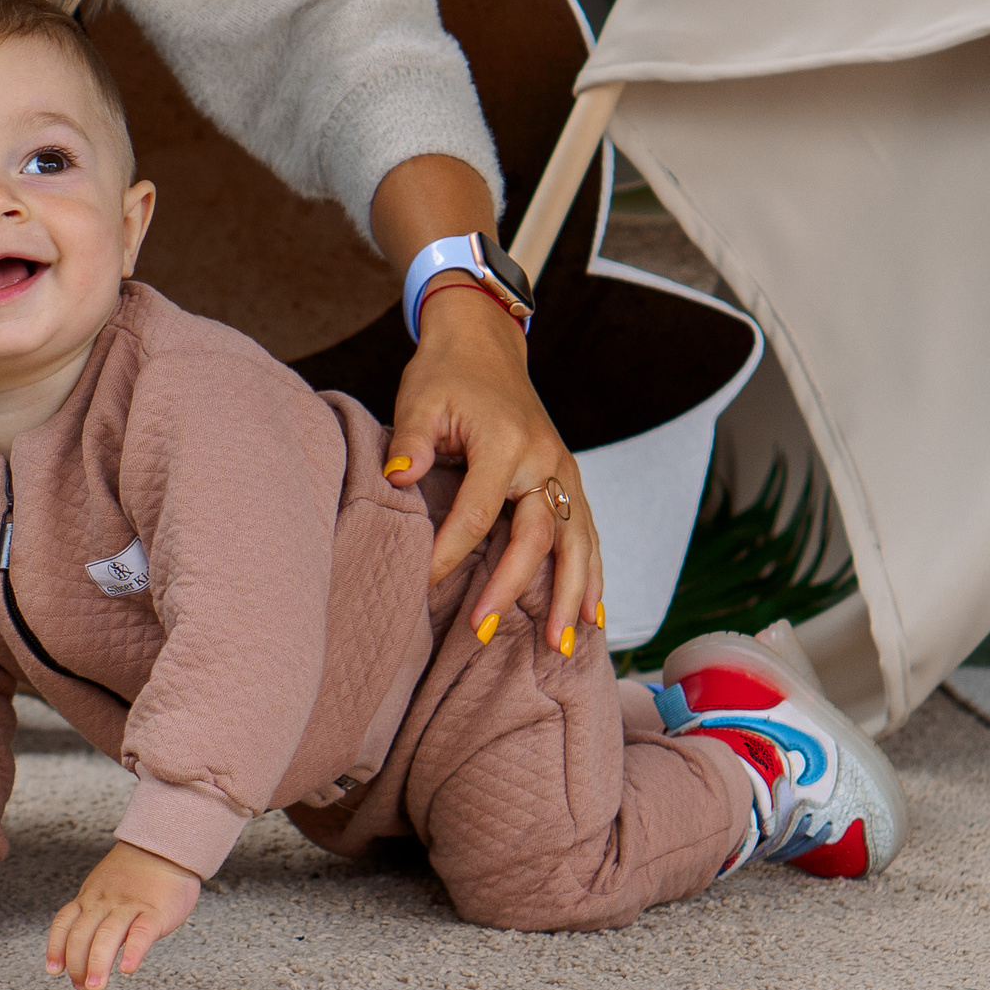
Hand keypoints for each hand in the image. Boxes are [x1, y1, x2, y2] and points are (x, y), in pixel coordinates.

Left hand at [46, 842, 201, 989]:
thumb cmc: (136, 877)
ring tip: (95, 987)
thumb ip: (95, 919)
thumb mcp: (104, 890)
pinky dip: (133, 951)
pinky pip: (141, 932)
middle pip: (82, 933)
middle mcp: (104, 902)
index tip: (54, 970)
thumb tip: (84, 959)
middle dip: (77, 963)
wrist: (166, 848)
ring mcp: (129, 906)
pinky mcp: (155, 912)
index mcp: (90, 898)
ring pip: (107, 935)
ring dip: (97, 963)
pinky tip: (127, 969)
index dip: (56, 946)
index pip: (65, 922)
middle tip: (81, 987)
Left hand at [367, 156, 604, 655]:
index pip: (477, 512)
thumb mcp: (420, 398)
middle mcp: (544, 460)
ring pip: (577, 542)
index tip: (426, 584)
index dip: (451, 552)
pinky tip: (593, 616)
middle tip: (485, 630)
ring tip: (561, 646)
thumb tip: (396, 477)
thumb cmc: (446, 374)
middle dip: (513, 588)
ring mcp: (564, 471)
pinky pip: (589, 533)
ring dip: (571, 595)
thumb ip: (411, 439)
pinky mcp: (569, 479)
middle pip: (536, 536)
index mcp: (505, 442)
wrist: (485, 343)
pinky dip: (592, 575)